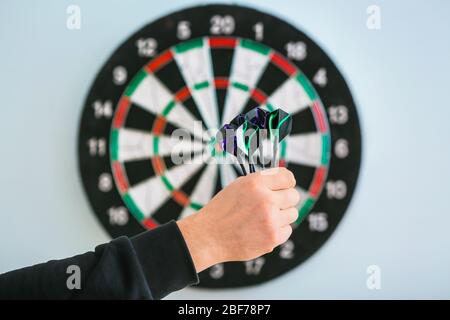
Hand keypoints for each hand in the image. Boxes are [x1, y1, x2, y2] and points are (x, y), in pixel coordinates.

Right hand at [177, 167, 299, 272]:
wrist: (209, 236)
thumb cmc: (222, 211)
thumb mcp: (239, 186)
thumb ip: (262, 182)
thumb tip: (285, 180)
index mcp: (256, 183)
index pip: (287, 177)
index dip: (287, 182)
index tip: (285, 186)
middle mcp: (265, 199)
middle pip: (294, 196)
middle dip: (285, 200)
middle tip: (273, 205)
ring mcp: (270, 219)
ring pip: (293, 214)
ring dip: (282, 216)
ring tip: (264, 219)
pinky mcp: (273, 237)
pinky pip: (287, 230)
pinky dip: (277, 231)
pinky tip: (262, 229)